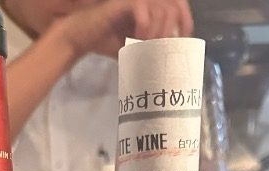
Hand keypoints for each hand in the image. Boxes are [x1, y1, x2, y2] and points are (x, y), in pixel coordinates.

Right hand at [56, 0, 193, 59]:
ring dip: (159, 31)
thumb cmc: (108, 42)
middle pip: (173, 7)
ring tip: (149, 47)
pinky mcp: (123, 2)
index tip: (183, 40)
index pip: (178, 5)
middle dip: (172, 31)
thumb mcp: (136, 49)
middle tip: (161, 49)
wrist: (82, 38)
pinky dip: (145, 25)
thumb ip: (152, 50)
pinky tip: (139, 38)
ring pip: (161, 9)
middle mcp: (146, 0)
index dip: (185, 20)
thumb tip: (169, 66)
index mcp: (151, 7)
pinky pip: (143, 8)